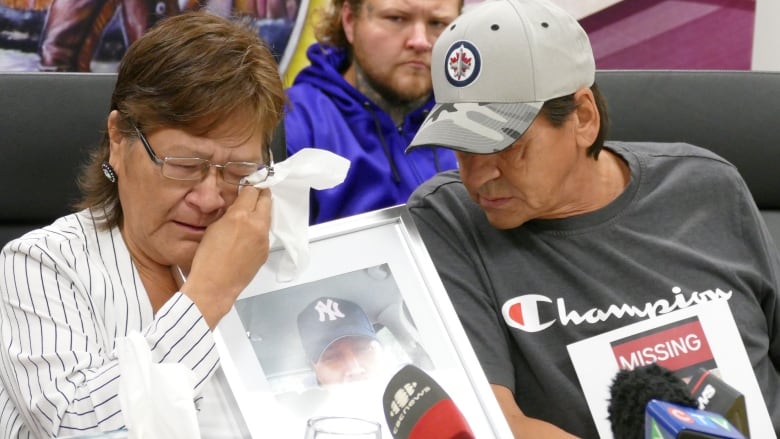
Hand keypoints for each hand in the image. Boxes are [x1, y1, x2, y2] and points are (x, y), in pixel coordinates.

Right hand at [182, 186, 271, 328]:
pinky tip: (247, 235)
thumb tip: (237, 205)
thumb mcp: (213, 227)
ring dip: (261, 212)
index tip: (249, 184)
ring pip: (267, 218)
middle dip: (261, 195)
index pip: (252, 191)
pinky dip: (259, 230)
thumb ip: (229, 213)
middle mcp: (257, 225)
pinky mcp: (265, 251)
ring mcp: (264, 239)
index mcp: (241, 216)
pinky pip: (265, 234)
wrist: (215, 285)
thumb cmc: (207, 257)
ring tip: (250, 213)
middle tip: (255, 193)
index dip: (250, 186)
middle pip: (266, 201)